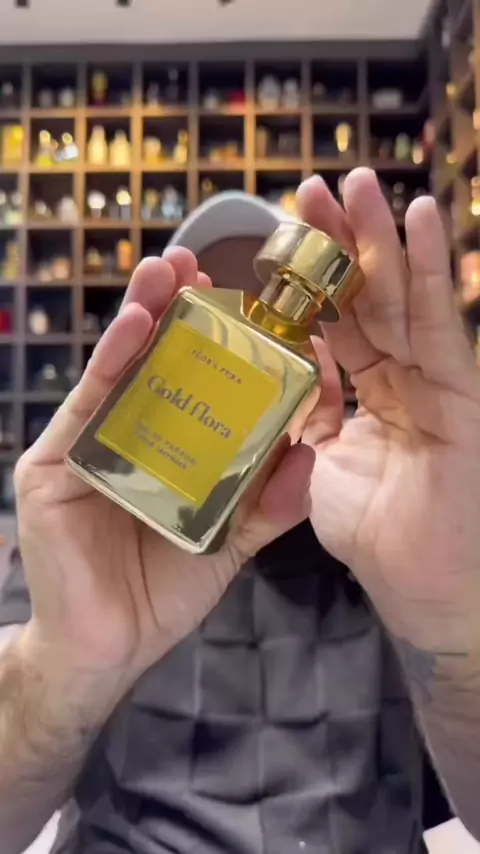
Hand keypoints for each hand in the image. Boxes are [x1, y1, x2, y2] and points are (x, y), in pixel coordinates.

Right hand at [14, 251, 312, 701]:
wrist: (109, 647)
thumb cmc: (163, 591)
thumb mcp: (229, 541)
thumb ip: (267, 504)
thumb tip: (309, 454)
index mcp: (169, 451)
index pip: (192, 385)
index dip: (215, 343)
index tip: (242, 303)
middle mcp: (128, 438)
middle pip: (153, 364)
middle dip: (173, 311)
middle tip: (198, 264)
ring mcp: (90, 447)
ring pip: (118, 370)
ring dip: (142, 315)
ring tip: (167, 270)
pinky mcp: (57, 464)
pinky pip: (88, 404)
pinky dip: (111, 362)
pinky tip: (136, 323)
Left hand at [297, 168, 479, 650]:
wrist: (425, 588)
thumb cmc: (376, 536)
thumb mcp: (318, 469)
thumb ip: (303, 423)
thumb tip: (283, 380)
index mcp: (365, 392)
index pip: (332, 326)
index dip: (305, 283)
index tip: (275, 237)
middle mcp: (400, 378)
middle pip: (365, 300)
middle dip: (339, 245)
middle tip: (313, 188)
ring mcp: (434, 381)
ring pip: (402, 299)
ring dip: (380, 239)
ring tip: (358, 184)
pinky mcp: (462, 392)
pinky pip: (441, 325)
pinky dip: (430, 272)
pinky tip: (418, 218)